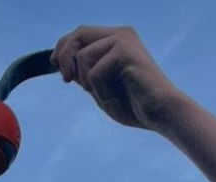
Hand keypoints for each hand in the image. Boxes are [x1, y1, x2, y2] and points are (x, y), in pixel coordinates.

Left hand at [51, 26, 184, 130]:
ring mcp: (123, 40)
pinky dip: (100, 90)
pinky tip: (115, 96)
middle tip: (66, 79)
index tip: (55, 66)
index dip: (63, 47)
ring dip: (86, 82)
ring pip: (83, 56)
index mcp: (115, 40)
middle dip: (65, 57)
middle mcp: (119, 34)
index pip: (80, 34)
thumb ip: (84, 74)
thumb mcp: (100, 88)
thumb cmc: (133, 105)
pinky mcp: (125, 51)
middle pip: (78, 34)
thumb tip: (61, 63)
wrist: (161, 114)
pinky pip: (95, 71)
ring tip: (104, 95)